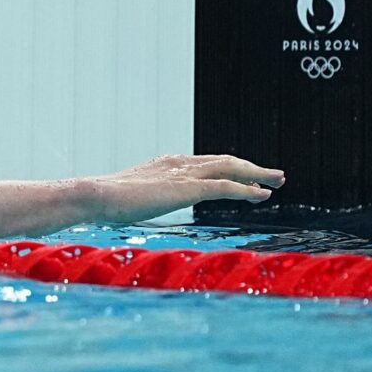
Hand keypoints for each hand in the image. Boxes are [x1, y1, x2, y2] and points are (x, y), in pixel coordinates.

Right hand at [87, 155, 286, 222]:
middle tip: (273, 175)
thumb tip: (126, 210)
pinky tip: (261, 195)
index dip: (228, 169)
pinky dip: (246, 190)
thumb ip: (137, 200)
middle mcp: (179, 163)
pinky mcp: (188, 188)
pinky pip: (226, 187)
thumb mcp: (126, 198)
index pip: (205, 163)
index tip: (244, 176)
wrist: (95, 195)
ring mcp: (184, 174)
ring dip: (257, 174)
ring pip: (231, 169)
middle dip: (251, 167)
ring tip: (276, 181)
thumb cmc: (102, 201)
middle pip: (224, 161)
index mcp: (165, 164)